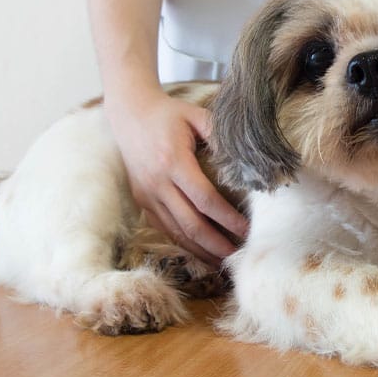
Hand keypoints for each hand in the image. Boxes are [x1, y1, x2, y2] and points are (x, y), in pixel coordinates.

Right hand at [106, 88, 248, 265]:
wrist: (129, 114)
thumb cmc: (169, 114)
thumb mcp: (197, 116)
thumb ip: (220, 136)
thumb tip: (245, 163)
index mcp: (172, 161)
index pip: (205, 200)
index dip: (228, 219)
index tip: (248, 230)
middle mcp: (157, 183)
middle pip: (191, 224)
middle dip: (218, 245)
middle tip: (241, 256)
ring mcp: (147, 196)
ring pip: (177, 233)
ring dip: (203, 251)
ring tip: (226, 262)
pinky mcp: (142, 202)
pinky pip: (166, 230)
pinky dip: (186, 244)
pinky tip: (204, 252)